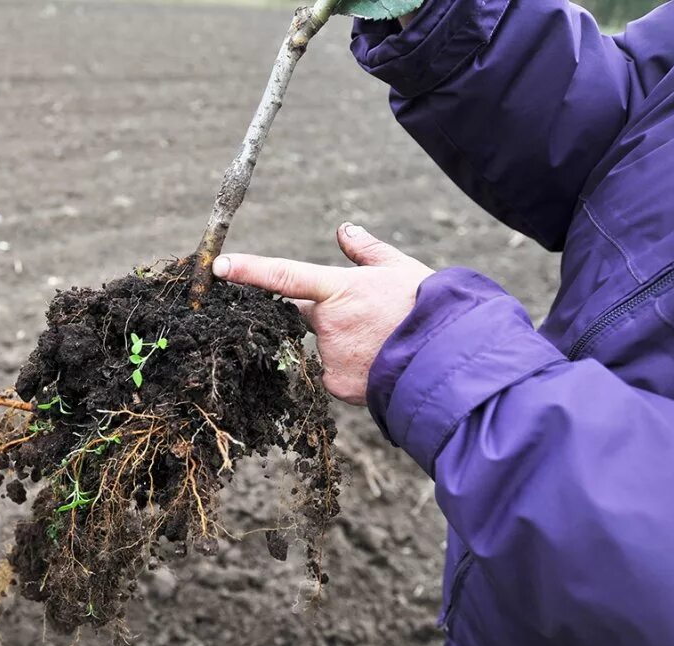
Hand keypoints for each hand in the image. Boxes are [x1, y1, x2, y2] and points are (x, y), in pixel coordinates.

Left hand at [213, 223, 432, 405]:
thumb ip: (367, 250)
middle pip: (304, 315)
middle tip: (366, 317)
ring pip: (322, 347)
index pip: (284, 275)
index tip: (219, 266)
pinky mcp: (337, 386)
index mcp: (339, 289)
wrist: (453, 360)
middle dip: (325, 314)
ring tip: (382, 345)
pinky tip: (378, 367)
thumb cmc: (430, 308)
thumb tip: (344, 230)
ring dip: (343, 345)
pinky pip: (333, 374)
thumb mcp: (401, 269)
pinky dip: (350, 372)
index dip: (249, 270)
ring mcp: (331, 357)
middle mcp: (328, 324)